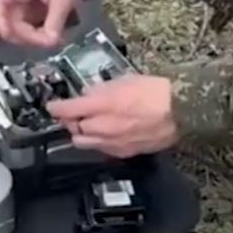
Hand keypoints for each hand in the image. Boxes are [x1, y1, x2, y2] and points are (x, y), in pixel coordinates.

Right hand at [0, 0, 90, 47]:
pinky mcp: (29, 16)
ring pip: (16, 30)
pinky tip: (51, 37)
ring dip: (30, 39)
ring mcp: (21, 8)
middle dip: (23, 36)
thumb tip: (50, 42)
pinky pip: (27, 31)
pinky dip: (36, 37)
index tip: (12, 36)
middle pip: (7, 22)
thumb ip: (55, 20)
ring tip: (51, 40)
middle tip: (44, 42)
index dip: (0, 23)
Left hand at [46, 75, 178, 158]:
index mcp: (101, 104)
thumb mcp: (124, 79)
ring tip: (88, 124)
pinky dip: (98, 141)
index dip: (56, 108)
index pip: (67, 110)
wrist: (180, 111)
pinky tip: (106, 133)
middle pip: (73, 128)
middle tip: (74, 112)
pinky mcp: (123, 153)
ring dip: (82, 133)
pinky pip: (101, 149)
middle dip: (70, 120)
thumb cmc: (155, 90)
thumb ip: (101, 89)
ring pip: (83, 142)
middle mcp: (102, 127)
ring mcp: (112, 142)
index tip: (52, 106)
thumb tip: (87, 94)